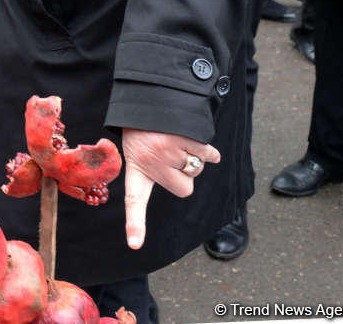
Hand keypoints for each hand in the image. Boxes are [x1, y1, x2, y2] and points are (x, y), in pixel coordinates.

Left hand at [121, 128, 220, 249]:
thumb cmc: (145, 129)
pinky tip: (192, 136)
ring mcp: (166, 150)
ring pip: (197, 170)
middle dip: (185, 176)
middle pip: (185, 189)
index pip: (134, 200)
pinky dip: (208, 149)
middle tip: (169, 155)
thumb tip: (189, 185)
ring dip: (193, 156)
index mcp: (137, 168)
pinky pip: (208, 154)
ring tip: (174, 139)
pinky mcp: (182, 137)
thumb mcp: (140, 150)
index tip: (135, 244)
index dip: (135, 223)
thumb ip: (159, 172)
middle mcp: (150, 161)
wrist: (148, 97)